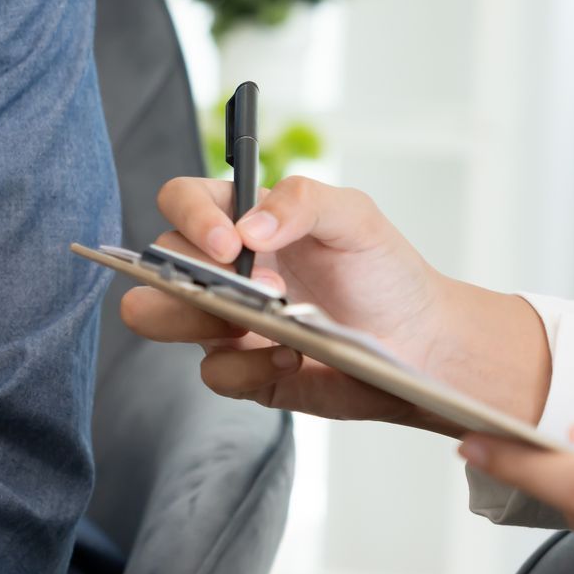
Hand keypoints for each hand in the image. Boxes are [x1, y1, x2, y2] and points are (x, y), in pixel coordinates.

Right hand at [119, 176, 548, 429]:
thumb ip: (302, 202)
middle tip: (249, 288)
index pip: (181, 202)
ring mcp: (223, 322)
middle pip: (154, 265)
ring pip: (160, 319)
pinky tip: (291, 357)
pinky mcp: (240, 369)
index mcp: (239, 221)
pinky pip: (214, 372)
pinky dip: (250, 366)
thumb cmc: (384, 272)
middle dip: (185, 277)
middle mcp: (219, 270)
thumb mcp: (356, 218)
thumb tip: (247, 228)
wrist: (418, 342)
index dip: (190, 219)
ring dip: (201, 320)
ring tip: (265, 320)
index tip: (229, 243)